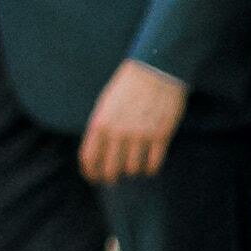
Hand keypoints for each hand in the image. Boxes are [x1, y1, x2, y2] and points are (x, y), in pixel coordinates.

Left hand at [76, 58, 186, 182]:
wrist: (156, 70)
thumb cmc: (128, 86)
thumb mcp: (105, 104)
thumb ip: (100, 128)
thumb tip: (97, 152)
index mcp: (100, 123)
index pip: (89, 158)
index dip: (90, 173)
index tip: (93, 178)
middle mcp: (118, 132)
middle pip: (110, 169)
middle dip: (110, 178)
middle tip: (113, 179)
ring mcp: (140, 134)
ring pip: (133, 169)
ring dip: (132, 171)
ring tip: (133, 167)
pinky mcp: (161, 135)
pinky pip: (154, 163)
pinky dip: (150, 169)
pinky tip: (149, 167)